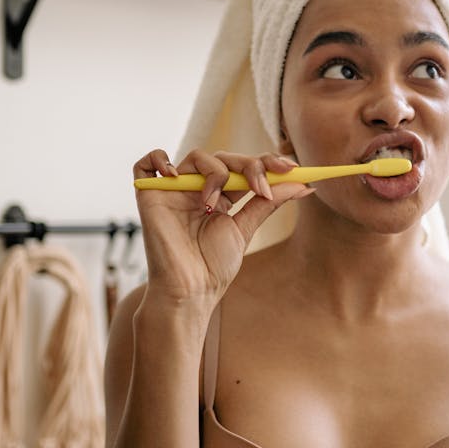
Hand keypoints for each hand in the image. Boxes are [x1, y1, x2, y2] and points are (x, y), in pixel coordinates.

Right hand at [132, 148, 313, 304]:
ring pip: (197, 157)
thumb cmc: (214, 266)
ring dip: (216, 172)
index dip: (266, 161)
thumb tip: (303, 184)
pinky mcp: (150, 196)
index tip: (292, 168)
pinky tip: (176, 175)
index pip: (243, 166)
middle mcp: (198, 189)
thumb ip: (269, 202)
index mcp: (221, 196)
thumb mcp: (246, 228)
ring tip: (215, 203)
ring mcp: (174, 191)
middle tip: (262, 187)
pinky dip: (159, 159)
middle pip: (224, 157)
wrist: (191, 291)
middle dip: (249, 166)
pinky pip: (145, 165)